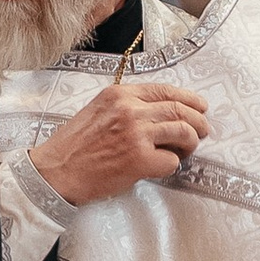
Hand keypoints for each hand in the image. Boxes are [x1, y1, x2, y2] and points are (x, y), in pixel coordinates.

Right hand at [29, 79, 208, 205]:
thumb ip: (126, 106)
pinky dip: (172, 164)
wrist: (56, 171)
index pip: (165, 90)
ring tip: (187, 150)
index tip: (200, 106)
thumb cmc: (75, 145)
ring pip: (183, 131)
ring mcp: (136, 134)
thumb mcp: (98, 110)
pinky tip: (162, 166)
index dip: (189, 99)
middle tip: (203, 130)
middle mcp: (130, 110)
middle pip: (179, 109)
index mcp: (120, 94)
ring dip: (191, 142)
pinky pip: (172, 160)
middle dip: (198, 121)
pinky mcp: (139, 160)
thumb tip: (160, 112)